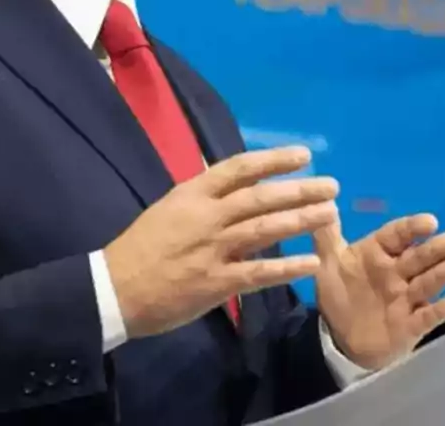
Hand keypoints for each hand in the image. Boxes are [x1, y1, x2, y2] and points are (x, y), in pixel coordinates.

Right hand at [105, 146, 336, 338]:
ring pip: (264, 229)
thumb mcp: (170, 208)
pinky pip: (258, 274)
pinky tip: (312, 263)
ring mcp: (212, 250)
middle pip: (260, 198)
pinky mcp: (215, 282)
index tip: (303, 155)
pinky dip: (287, 268)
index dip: (273, 160)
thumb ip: (205, 197)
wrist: (112, 289)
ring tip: (330, 214)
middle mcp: (206, 217)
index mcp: (193, 194)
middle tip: (332, 186)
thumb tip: (239, 182)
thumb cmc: (142, 247)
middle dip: (299, 189)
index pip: (239, 168)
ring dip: (301, 220)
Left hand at [313, 213, 444, 370]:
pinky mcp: (411, 325)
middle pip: (420, 256)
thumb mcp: (329, 265)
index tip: (430, 222)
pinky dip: (442, 309)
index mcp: (380, 253)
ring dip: (444, 273)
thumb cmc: (341, 295)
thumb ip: (326, 236)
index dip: (413, 228)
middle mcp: (398, 272)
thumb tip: (322, 204)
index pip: (398, 235)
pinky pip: (428, 316)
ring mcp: (407, 298)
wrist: (342, 339)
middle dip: (439, 248)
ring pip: (429, 282)